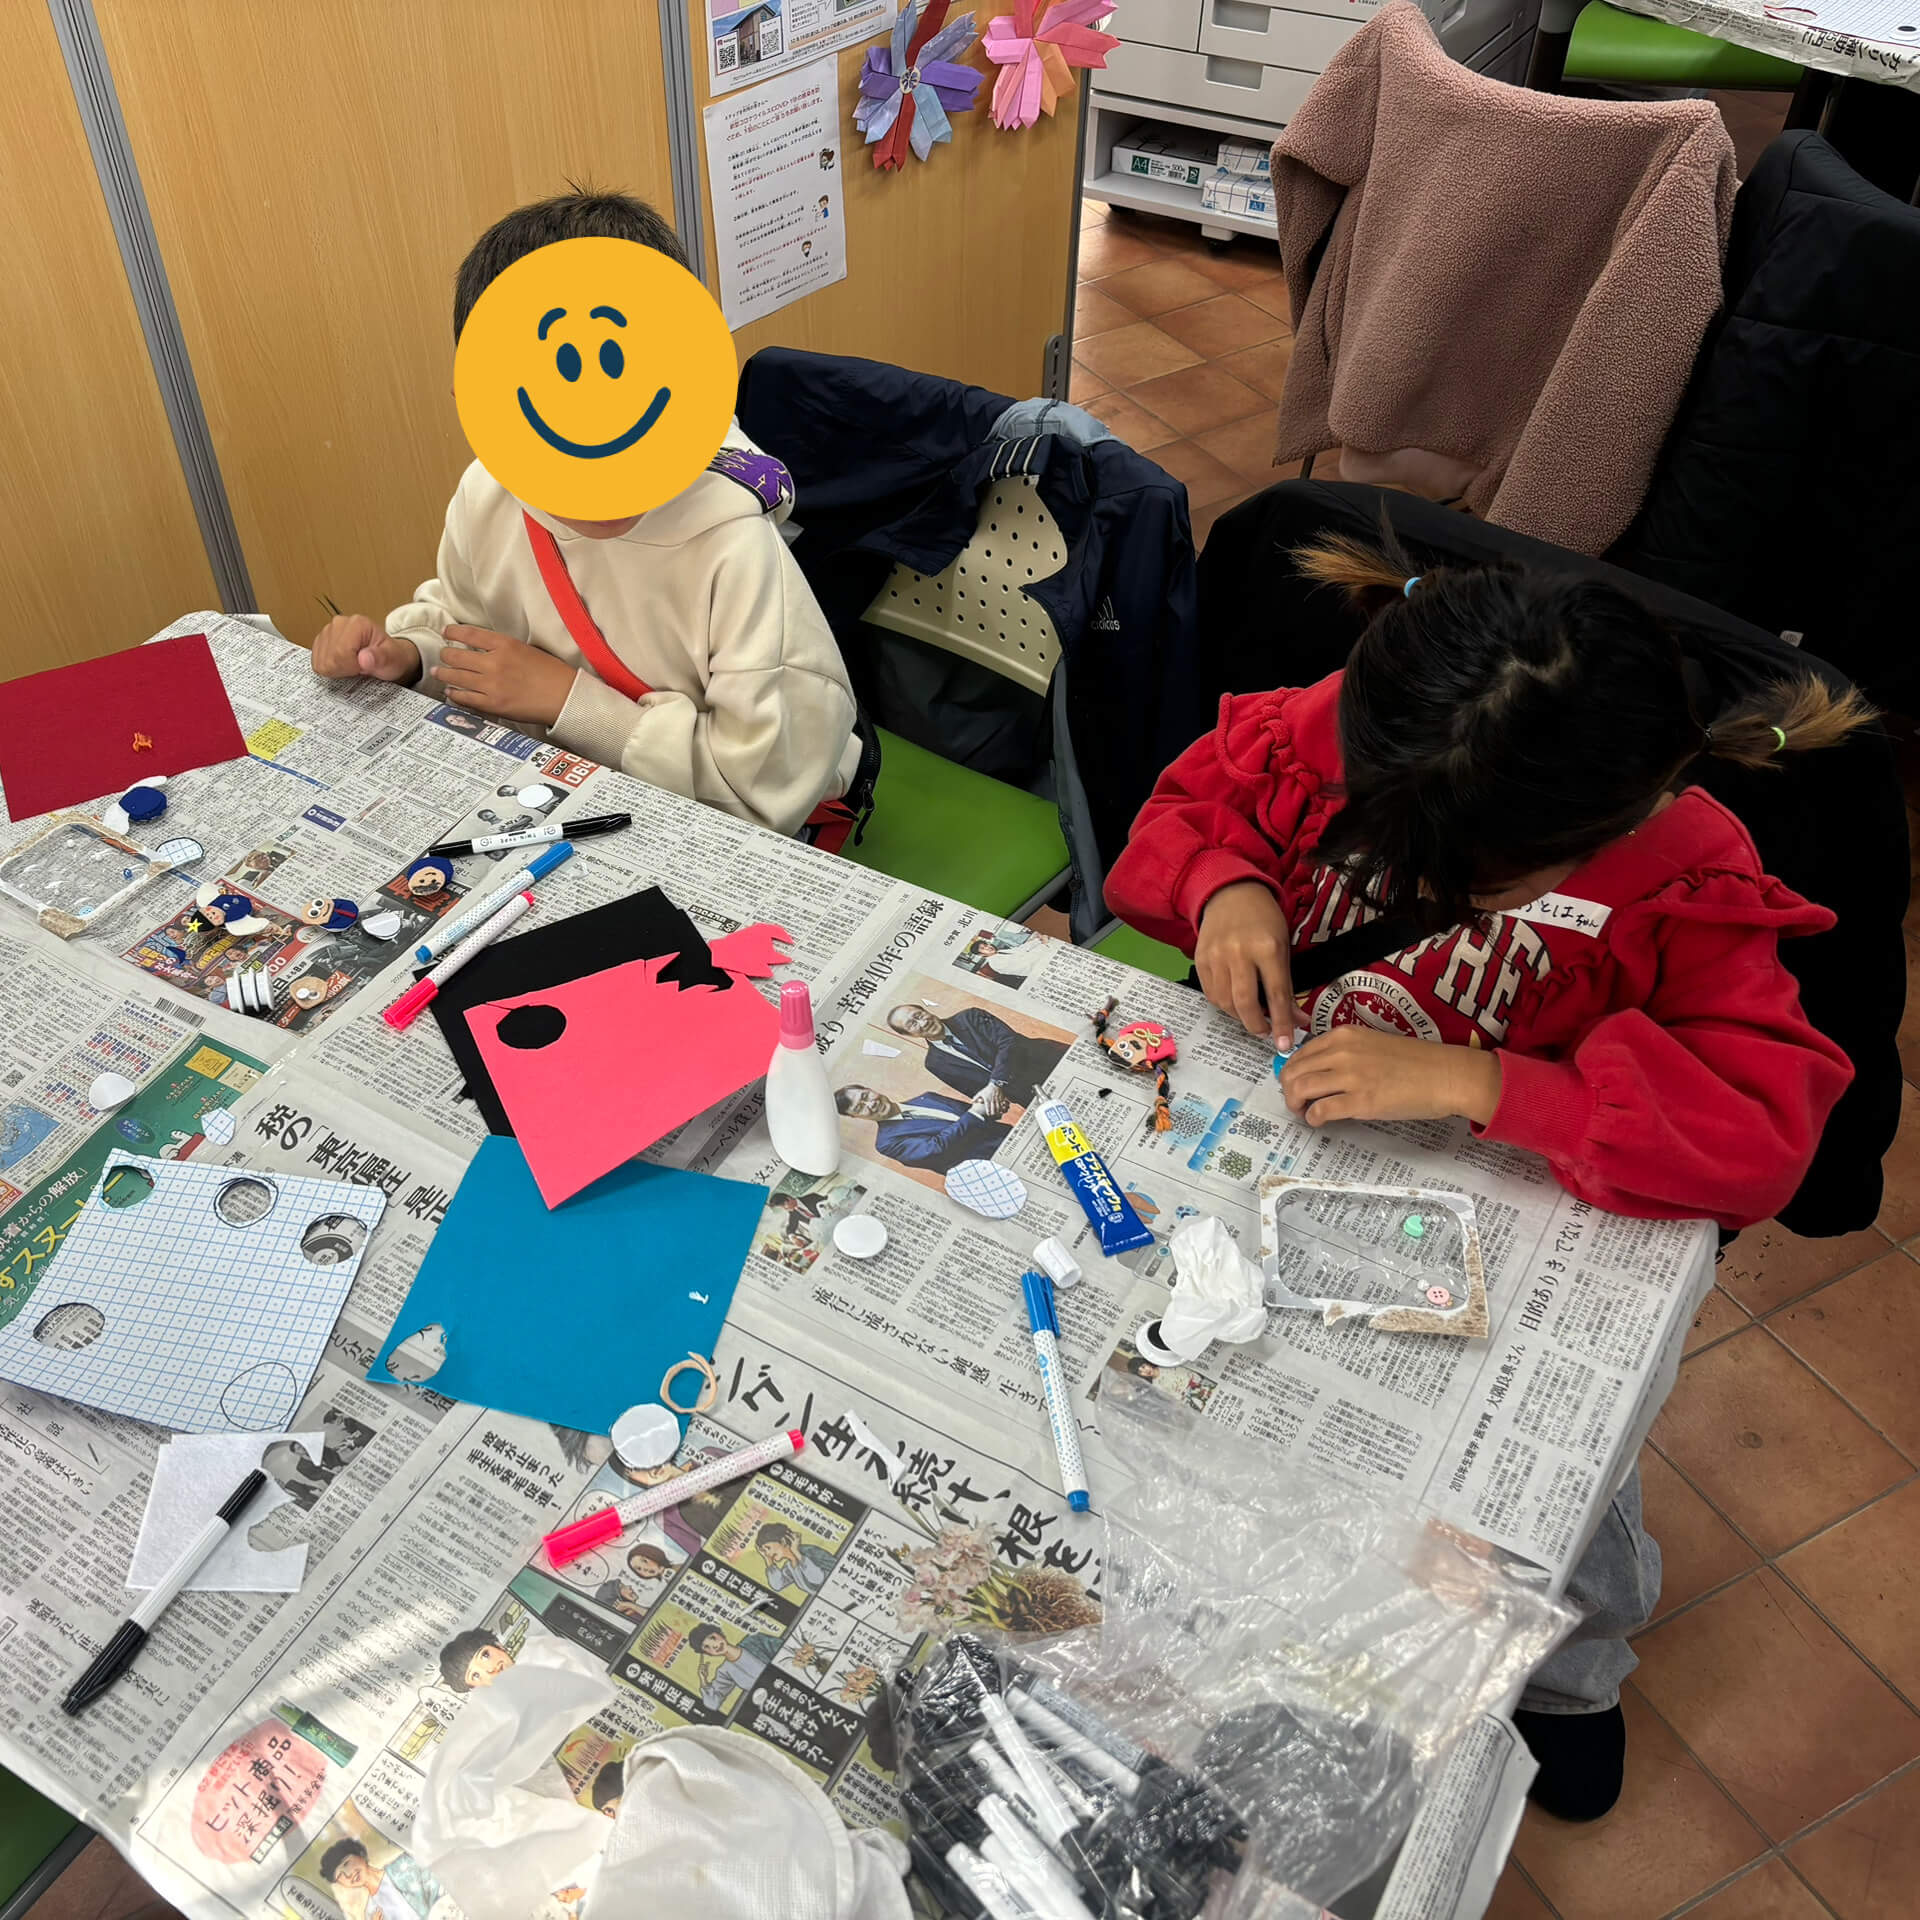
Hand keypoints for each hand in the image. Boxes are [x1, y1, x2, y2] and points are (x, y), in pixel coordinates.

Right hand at [311, 614, 419, 684]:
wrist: (388, 655)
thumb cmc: (391, 656)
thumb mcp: (393, 659)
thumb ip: (380, 658)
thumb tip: (364, 658)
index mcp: (357, 624)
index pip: (340, 653)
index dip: (351, 667)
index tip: (362, 668)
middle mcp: (339, 623)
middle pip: (328, 658)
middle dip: (344, 669)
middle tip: (359, 667)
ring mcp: (327, 631)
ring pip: (321, 662)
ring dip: (337, 669)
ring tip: (353, 664)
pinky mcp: (321, 641)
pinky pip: (317, 662)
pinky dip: (330, 669)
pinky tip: (343, 665)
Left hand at [436, 625, 577, 726]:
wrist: (565, 697)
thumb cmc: (552, 673)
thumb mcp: (527, 649)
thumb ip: (504, 648)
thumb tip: (484, 649)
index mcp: (505, 644)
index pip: (470, 634)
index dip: (453, 632)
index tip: (447, 632)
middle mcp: (494, 662)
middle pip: (457, 655)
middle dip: (446, 654)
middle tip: (443, 655)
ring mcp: (492, 685)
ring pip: (456, 676)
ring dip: (444, 673)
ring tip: (439, 672)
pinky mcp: (493, 704)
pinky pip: (465, 698)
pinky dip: (454, 694)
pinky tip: (450, 692)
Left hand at [971, 1083, 1010, 1119]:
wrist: (995, 1085)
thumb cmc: (987, 1090)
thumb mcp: (980, 1093)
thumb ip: (976, 1098)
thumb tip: (972, 1102)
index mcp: (987, 1099)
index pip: (988, 1107)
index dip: (988, 1112)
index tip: (988, 1114)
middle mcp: (992, 1100)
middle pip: (993, 1108)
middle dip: (993, 1113)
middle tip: (993, 1115)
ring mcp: (997, 1099)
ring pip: (999, 1107)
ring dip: (998, 1111)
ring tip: (997, 1114)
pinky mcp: (1001, 1098)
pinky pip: (1002, 1104)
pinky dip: (1002, 1107)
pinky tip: (1002, 1110)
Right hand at [1195, 881, 1294, 1040]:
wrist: (1231, 893)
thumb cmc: (1263, 919)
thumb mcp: (1283, 947)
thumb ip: (1288, 985)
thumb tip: (1299, 1020)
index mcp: (1267, 948)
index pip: (1276, 994)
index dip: (1282, 1023)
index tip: (1285, 1044)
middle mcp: (1239, 953)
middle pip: (1245, 1003)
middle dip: (1257, 1026)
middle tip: (1265, 1032)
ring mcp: (1216, 956)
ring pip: (1225, 1002)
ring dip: (1239, 1016)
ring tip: (1251, 1015)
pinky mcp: (1200, 959)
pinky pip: (1211, 993)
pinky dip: (1224, 1004)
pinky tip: (1234, 1001)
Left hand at [1280, 1028, 1501, 1127]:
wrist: (1445, 1074)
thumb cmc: (1416, 1062)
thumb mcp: (1372, 1044)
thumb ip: (1345, 1053)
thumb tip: (1321, 1071)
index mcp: (1344, 1036)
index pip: (1301, 1052)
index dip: (1292, 1071)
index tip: (1294, 1083)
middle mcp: (1342, 1052)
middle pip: (1293, 1071)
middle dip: (1287, 1089)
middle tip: (1295, 1102)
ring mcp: (1350, 1076)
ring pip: (1300, 1089)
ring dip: (1295, 1104)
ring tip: (1304, 1112)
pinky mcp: (1359, 1101)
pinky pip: (1320, 1110)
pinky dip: (1313, 1118)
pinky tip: (1319, 1120)